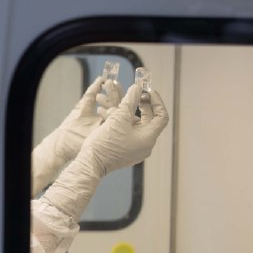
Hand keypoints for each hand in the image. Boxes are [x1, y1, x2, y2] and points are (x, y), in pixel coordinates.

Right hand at [40, 84, 167, 219]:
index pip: (161, 116)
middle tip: (134, 93)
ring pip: (135, 125)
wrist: (91, 163)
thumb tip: (137, 88)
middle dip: (140, 104)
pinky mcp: (125, 151)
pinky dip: (120, 122)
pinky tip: (107, 113)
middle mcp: (145, 145)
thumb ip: (130, 100)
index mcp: (148, 137)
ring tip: (113, 103)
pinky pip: (127, 132)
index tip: (148, 91)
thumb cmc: (105, 143)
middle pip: (148, 120)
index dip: (156, 101)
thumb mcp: (118, 117)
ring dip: (126, 112)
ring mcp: (135, 149)